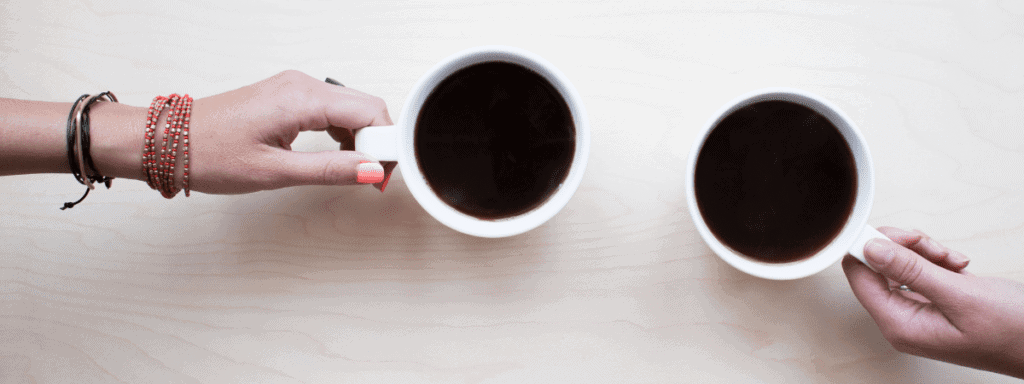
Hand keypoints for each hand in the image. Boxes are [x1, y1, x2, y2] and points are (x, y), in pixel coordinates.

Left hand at [186, 70, 394, 193]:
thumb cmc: (209, 154)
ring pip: (351, 108)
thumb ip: (330, 170)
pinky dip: (344, 132)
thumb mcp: (275, 172)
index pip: (370, 111)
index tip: (386, 175)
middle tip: (375, 178)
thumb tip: (372, 171)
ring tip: (356, 171)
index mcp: (301, 98)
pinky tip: (339, 155)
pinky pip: (331, 109)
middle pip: (366, 106)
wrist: (167, 141)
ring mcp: (294, 88)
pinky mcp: (287, 97)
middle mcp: (301, 85)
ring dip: (362, 138)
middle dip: (379, 142)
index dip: (387, 144)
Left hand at [843, 226, 1023, 377]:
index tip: (894, 233)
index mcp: (899, 324)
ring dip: (925, 253)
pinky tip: (958, 267)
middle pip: (877, 266)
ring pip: (901, 264)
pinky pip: (921, 271)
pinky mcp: (935, 302)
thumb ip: (910, 270)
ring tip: (953, 261)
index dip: (868, 248)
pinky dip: (938, 262)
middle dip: (904, 248)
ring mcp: (918, 311)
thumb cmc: (1012, 332)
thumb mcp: (959, 295)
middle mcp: (902, 320)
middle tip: (932, 247)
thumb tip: (870, 249)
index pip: (858, 276)